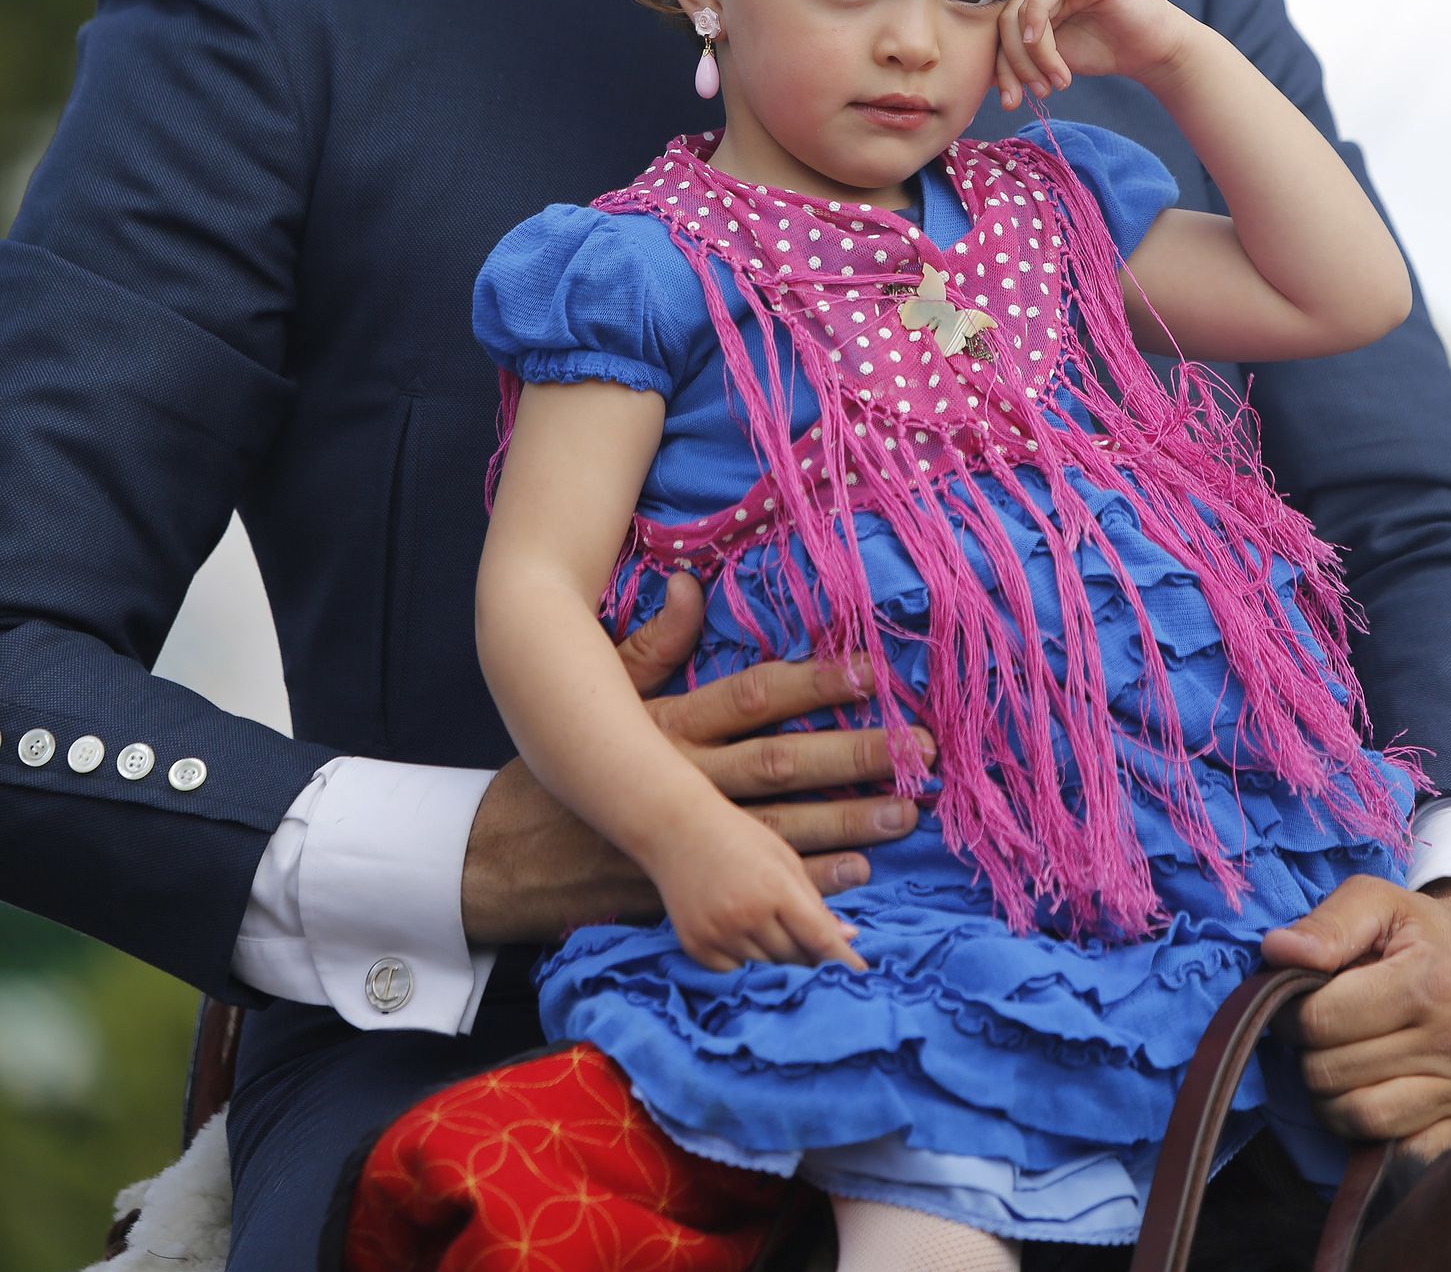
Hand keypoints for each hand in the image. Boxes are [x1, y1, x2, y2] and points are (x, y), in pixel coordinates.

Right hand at [462, 571, 927, 944]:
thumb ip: (650, 643)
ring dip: (848, 819)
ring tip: (906, 807)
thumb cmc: (560, 766)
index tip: (871, 674)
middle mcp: (683, 780)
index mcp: (667, 726)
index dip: (813, 684)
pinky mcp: (687, 888)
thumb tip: (689, 585)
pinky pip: (759, 883)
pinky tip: (861, 869)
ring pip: (782, 827)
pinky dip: (812, 879)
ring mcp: (686, 840)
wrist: (508, 856)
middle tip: (919, 748)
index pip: (752, 697)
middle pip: (782, 764)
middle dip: (854, 755)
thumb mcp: (600, 696)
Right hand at [651, 801, 867, 972]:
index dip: (844, 961)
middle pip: (795, 959)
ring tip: (778, 939)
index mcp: (775, 888)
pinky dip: (747, 964)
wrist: (675, 829)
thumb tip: (849, 938)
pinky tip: (745, 940)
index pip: (820, 938)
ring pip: (767, 969)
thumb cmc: (738, 837)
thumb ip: (815, 901)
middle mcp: (747, 915)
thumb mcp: (784, 859)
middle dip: (811, 958)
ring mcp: (719, 934)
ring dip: (780, 962)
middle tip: (817, 953)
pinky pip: (735, 973)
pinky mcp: (696, 947)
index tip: (864, 977)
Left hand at [995, 0, 1191, 110]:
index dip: (1001, 68)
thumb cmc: (1108, 53)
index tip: (1009, 102)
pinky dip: (1038, 19)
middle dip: (1015, 64)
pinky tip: (1044, 47)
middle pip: (1006, 21)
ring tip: (1056, 82)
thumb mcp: (1054, 62)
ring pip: (1023, 10)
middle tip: (1035, 94)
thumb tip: (986, 80)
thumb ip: (1024, 61)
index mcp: (1034, 5)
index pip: (1001, 32)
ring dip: (1034, 53)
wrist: (1156, 51)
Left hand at [1263, 876, 1450, 1157]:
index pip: (1323, 1021)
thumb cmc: (1426, 931)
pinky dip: (1368, 1130)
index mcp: (1429, 984)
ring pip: (1360, 1118)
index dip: (1289, 1010)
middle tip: (1315, 1026)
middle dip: (1307, 1049)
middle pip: (1333, 1072)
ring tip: (1334, 1056)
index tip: (1292, 998)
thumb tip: (1277, 952)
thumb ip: (1327, 924)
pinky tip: (1363, 1091)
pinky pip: (1402, 1150)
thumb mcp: (1378, 901)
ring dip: (1328, 1093)